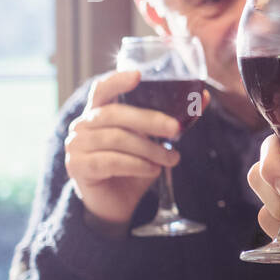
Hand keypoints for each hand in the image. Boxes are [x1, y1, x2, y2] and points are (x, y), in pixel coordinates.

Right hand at [64, 69, 204, 229]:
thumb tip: (203, 97)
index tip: (139, 75)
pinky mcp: (77, 167)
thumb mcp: (154, 142)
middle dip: (149, 120)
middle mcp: (82, 125)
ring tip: (171, 159)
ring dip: (150, 149)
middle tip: (176, 129)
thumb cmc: (133, 167)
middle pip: (115, 114)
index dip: (118, 80)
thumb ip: (172, 121)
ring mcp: (76, 145)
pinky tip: (153, 170)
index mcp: (99, 112)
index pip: (102, 89)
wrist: (116, 204)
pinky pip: (111, 161)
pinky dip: (136, 165)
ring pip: (117, 139)